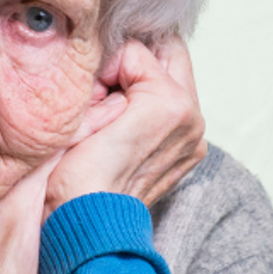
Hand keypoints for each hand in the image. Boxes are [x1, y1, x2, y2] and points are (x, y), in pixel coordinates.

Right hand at [45, 36, 206, 213]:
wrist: (90, 224)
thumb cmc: (80, 178)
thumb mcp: (84, 110)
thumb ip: (105, 73)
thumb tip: (112, 58)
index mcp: (170, 103)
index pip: (136, 49)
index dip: (108, 61)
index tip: (94, 84)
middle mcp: (191, 118)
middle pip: (170, 54)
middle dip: (139, 57)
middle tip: (110, 77)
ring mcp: (193, 137)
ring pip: (174, 79)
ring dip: (146, 79)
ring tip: (116, 103)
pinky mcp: (188, 151)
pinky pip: (175, 107)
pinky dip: (153, 103)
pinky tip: (128, 121)